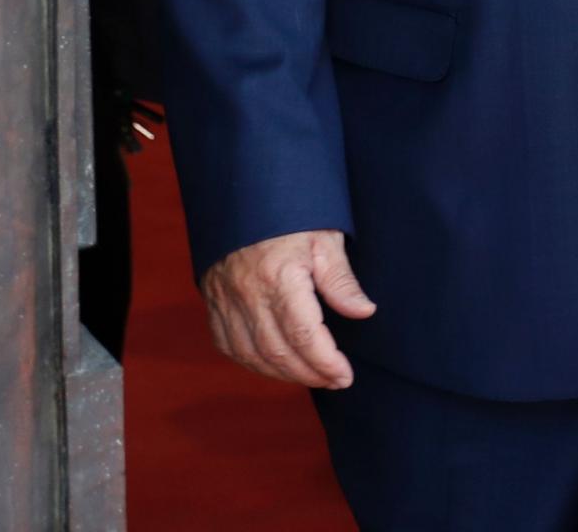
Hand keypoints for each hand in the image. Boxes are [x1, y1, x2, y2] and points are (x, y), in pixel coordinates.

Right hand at [199, 229, 377, 388]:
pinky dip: (252, 362)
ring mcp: (225, 301)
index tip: (345, 376)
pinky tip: (274, 366)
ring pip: (251, 355)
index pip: (304, 335)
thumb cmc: (292, 216)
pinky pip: (228, 346)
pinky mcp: (214, 303)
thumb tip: (364, 312)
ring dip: (282, 374)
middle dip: (309, 373)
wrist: (244, 196)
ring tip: (312, 376)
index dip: (325, 362)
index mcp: (279, 277)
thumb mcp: (326, 239)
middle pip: (277, 351)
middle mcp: (247, 294)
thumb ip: (341, 280)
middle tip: (335, 380)